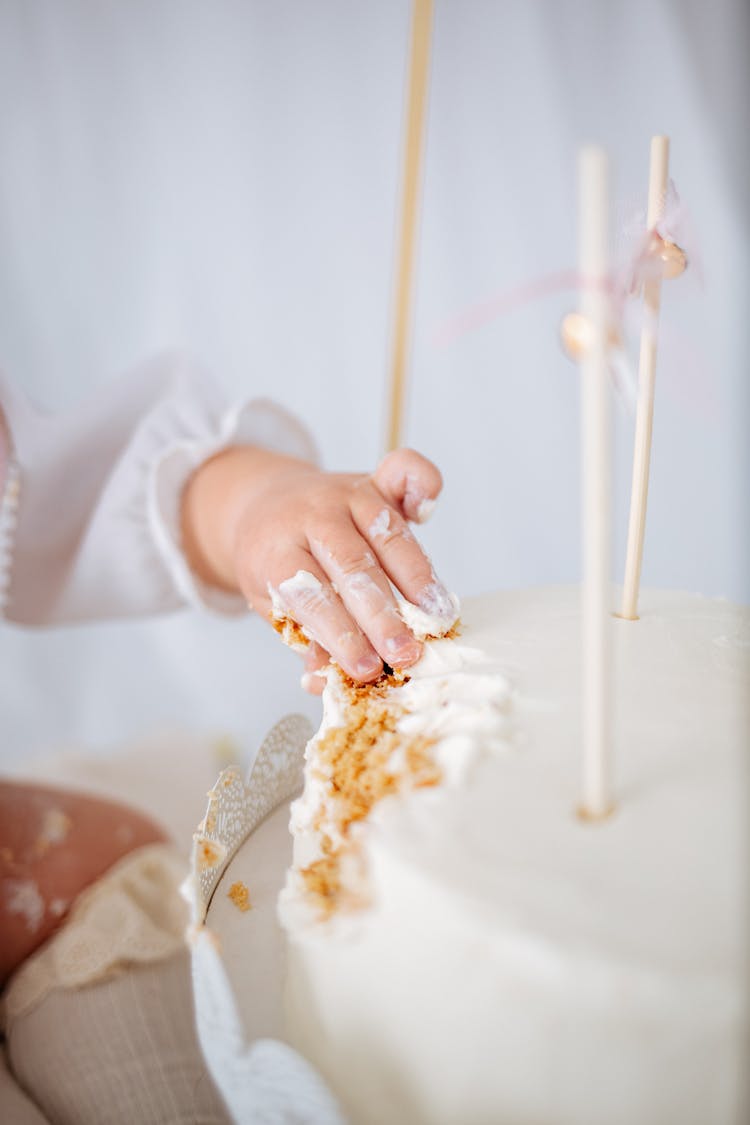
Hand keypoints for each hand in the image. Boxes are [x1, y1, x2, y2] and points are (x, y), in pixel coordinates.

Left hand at [181, 446, 453, 689]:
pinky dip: (423, 483)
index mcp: (274, 550)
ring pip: (386, 532)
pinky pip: (403, 471)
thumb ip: (303, 639)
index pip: (309, 595)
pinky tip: (430, 512)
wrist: (264, 504)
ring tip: (438, 617)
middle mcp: (310, 515)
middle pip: (351, 565)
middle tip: (405, 653)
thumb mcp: (272, 606)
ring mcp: (345, 493)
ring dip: (417, 577)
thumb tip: (324, 679)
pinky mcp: (374, 479)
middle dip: (382, 614)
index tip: (366, 669)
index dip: (340, 634)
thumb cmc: (276, 566)